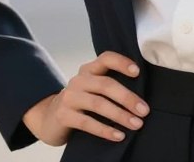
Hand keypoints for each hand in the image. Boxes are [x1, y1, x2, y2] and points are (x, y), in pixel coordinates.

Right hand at [22, 51, 148, 145]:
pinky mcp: (64, 115)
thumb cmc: (81, 102)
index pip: (106, 58)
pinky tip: (119, 135)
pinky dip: (105, 130)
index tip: (138, 72)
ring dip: (120, 115)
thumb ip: (109, 85)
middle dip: (127, 98)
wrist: (49, 117)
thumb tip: (141, 97)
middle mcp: (79, 79)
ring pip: (98, 104)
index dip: (122, 62)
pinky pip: (87, 122)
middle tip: (144, 110)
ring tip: (136, 124)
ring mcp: (69, 97)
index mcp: (89, 70)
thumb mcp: (92, 88)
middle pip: (106, 85)